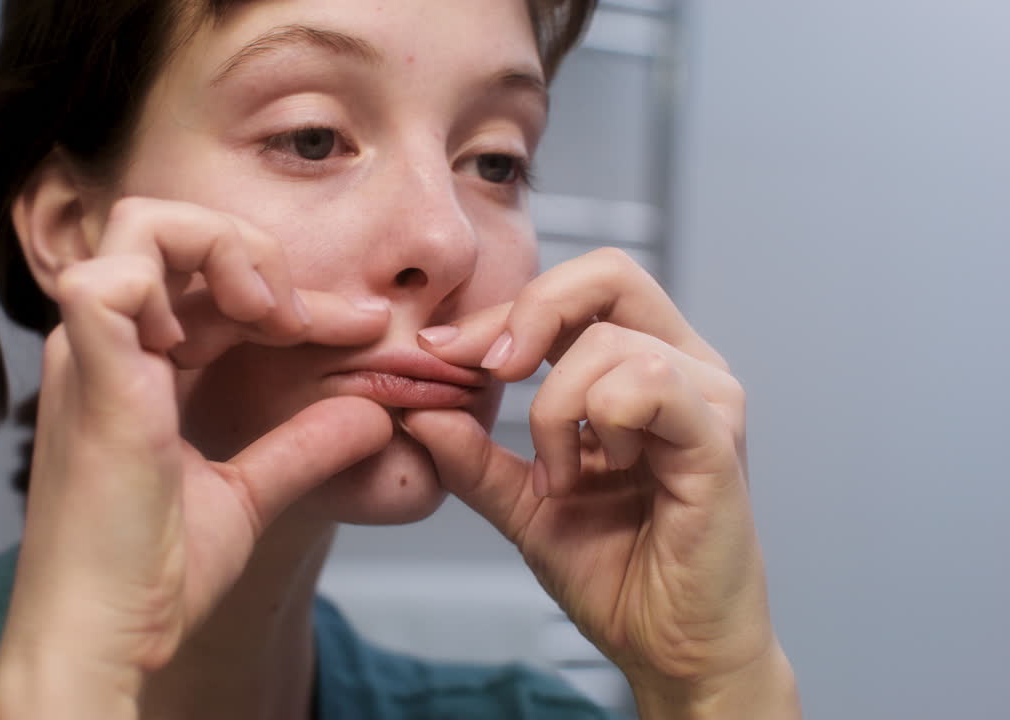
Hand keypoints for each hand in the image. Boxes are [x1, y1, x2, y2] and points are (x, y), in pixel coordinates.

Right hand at [0, 198, 393, 716]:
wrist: (107, 637)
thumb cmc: (153, 576)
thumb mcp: (246, 496)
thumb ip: (303, 448)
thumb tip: (369, 413)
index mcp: (131, 368)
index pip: (206, 287)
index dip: (288, 294)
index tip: (360, 327)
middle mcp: (105, 348)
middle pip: (171, 232)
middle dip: (255, 252)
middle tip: (306, 316)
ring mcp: (90, 354)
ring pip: (143, 225)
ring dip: (225, 249)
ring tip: (276, 313)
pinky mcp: (89, 373)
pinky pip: (113, 276)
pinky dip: (188, 275)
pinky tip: (248, 323)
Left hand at [403, 248, 798, 716]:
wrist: (669, 650)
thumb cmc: (615, 573)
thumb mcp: (523, 504)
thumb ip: (472, 455)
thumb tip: (414, 406)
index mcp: (642, 369)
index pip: (576, 293)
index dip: (503, 311)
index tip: (440, 352)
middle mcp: (685, 369)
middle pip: (609, 272)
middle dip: (532, 310)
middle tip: (490, 370)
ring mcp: (708, 400)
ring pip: (610, 340)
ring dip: (556, 408)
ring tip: (557, 476)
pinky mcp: (718, 439)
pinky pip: (649, 382)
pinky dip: (600, 421)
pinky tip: (596, 472)